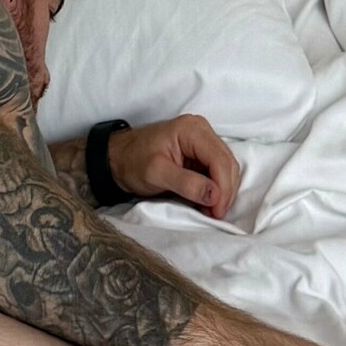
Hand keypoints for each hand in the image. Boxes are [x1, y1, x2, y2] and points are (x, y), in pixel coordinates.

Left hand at [110, 115, 241, 218]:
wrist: (118, 157)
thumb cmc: (133, 162)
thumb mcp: (156, 174)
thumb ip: (186, 183)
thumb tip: (214, 196)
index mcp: (192, 130)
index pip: (219, 160)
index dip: (223, 188)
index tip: (216, 212)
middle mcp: (202, 130)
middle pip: (227, 163)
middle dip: (225, 191)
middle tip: (215, 215)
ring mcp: (203, 139)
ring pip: (226, 167)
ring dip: (222, 191)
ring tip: (212, 211)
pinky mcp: (201, 151)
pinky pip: (217, 170)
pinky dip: (216, 187)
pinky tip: (208, 201)